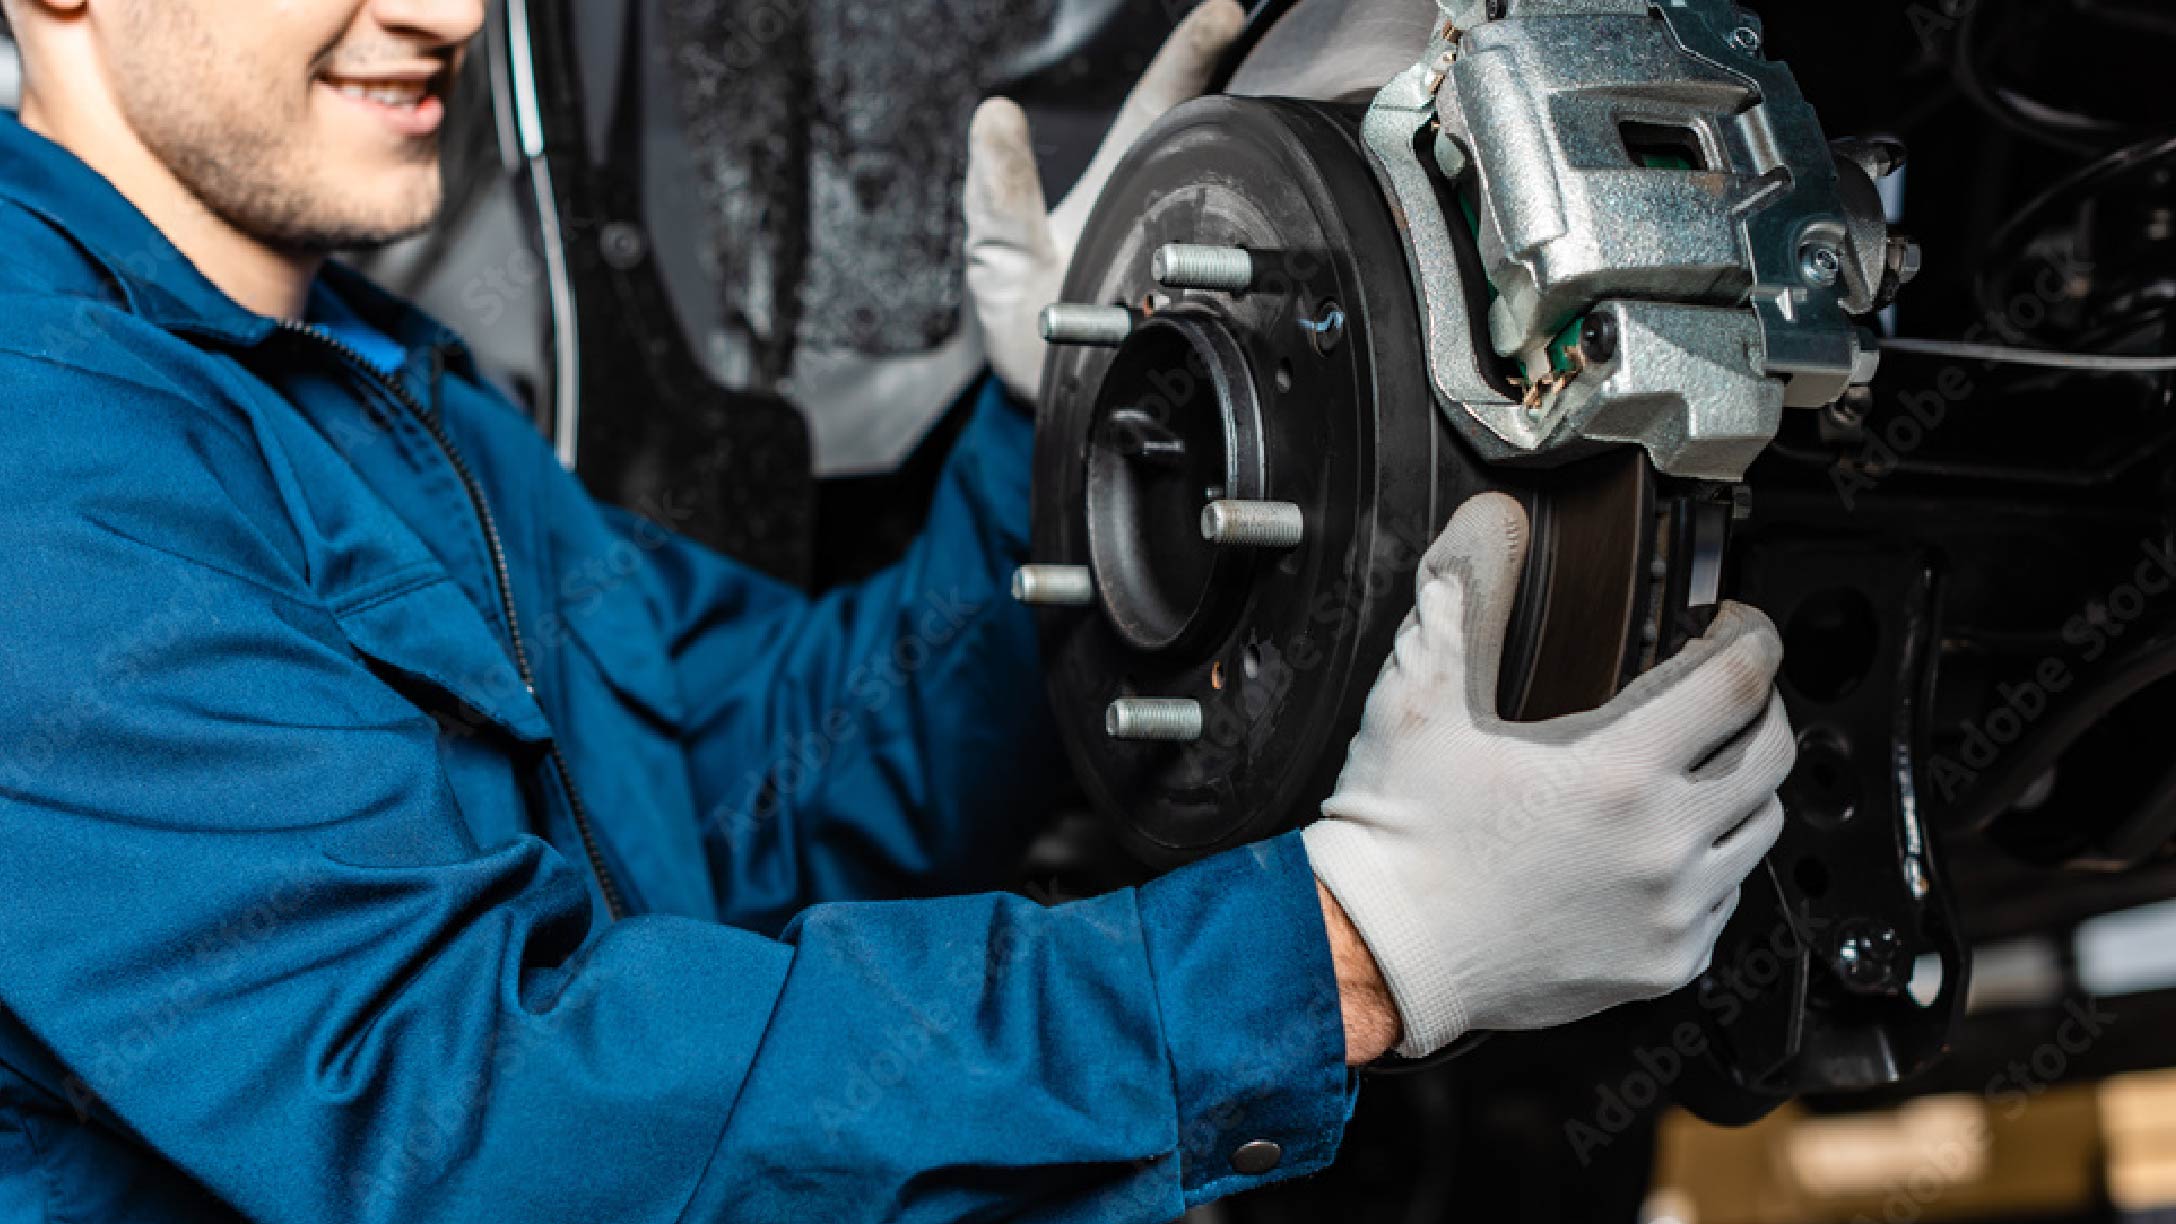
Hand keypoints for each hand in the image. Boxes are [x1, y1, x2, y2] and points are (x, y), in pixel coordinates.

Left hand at [962, 0, 1245, 405]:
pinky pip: (1220, 290)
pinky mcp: (1196, 315)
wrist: (1043, 400)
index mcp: (1114, 185)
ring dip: (1244, 173)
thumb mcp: (998, 253)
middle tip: (1245, 30)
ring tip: (1263, 130)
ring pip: (1226, 208)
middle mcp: (1155, 213)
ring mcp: (1180, 260)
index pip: (1153, 107)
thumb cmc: (1024, 321)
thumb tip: (992, 117)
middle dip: (1231, 85)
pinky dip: (1227, 275)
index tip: (1220, 14)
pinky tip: (1242, 256)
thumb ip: (996, 192)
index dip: (1187, 58)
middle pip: (1204, 140)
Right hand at [1303, 493, 1795, 1059]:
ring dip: (1740, 786)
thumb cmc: (1401, 833)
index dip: (1750, 635)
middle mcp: (1663, 844)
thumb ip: (1465, 597)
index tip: (1733, 623)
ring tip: (1695, 766)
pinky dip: (1709, 864)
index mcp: (1618, 770)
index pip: (1739, 679)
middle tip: (1724, 688)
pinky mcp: (1666, 964)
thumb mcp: (1421, 699)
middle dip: (1759, 705)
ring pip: (1760, 829)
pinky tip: (1659, 845)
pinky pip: (1726, 903)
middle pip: (1772, 751)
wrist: (1380, 954)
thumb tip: (1489, 521)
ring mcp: (1673, 911)